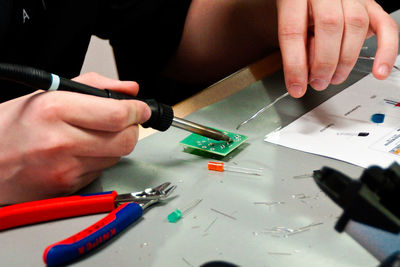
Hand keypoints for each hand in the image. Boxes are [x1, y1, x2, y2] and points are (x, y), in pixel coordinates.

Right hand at [0, 73, 150, 204]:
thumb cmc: (9, 126)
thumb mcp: (47, 93)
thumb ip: (94, 86)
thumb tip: (129, 90)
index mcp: (55, 110)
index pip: (118, 114)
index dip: (137, 111)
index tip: (140, 109)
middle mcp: (61, 142)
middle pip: (126, 140)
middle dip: (132, 129)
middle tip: (124, 122)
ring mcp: (65, 169)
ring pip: (117, 157)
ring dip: (116, 145)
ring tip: (93, 136)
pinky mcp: (67, 187)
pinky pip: (101, 171)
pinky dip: (99, 160)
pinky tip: (80, 152)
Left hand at [277, 0, 398, 97]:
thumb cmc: (300, 11)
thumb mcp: (288, 25)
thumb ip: (294, 45)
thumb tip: (302, 76)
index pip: (293, 29)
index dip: (295, 64)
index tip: (296, 87)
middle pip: (328, 24)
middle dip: (323, 63)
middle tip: (318, 82)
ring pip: (355, 24)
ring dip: (345, 60)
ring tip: (334, 77)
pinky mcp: (371, 5)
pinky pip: (386, 26)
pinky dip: (385, 51)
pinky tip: (378, 70)